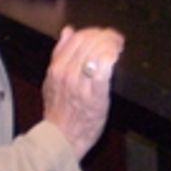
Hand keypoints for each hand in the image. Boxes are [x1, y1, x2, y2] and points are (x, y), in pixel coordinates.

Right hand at [41, 25, 123, 159]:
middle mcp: (66, 73)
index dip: (94, 32)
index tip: (104, 34)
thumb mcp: (52, 80)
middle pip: (89, 41)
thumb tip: (68, 30)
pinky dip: (111, 57)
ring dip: (112, 44)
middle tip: (116, 39)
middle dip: (106, 36)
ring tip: (119, 46)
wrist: (61, 139)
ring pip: (98, 50)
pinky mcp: (96, 95)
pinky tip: (117, 57)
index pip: (77, 37)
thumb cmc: (58, 111)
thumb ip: (59, 54)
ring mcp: (80, 84)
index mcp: (56, 67)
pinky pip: (104, 67)